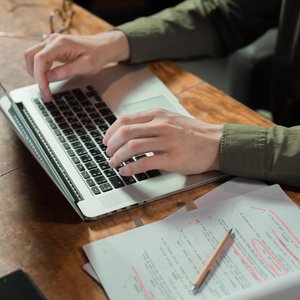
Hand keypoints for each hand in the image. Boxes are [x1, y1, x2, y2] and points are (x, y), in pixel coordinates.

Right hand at [24, 30, 129, 101]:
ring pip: (33, 57)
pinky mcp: (53, 50)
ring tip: (46, 90)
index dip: (40, 77)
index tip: (45, 91)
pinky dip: (41, 71)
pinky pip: (40, 59)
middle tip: (45, 93)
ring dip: (36, 74)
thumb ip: (66, 71)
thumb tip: (49, 78)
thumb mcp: (86, 66)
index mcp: (61, 43)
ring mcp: (51, 44)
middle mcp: (53, 41)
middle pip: (31, 56)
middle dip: (35, 76)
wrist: (103, 47)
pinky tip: (48, 82)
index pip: (40, 59)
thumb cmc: (97, 55)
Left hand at [103, 109, 222, 175]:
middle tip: (107, 153)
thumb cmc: (192, 133)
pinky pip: (145, 163)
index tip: (106, 140)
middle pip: (125, 133)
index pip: (125, 120)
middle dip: (111, 145)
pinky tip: (125, 171)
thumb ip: (150, 122)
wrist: (215, 143)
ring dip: (117, 157)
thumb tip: (128, 131)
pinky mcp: (172, 158)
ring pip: (132, 147)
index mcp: (158, 114)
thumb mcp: (170, 119)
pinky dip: (130, 168)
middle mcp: (161, 125)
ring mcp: (167, 141)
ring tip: (113, 163)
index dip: (110, 131)